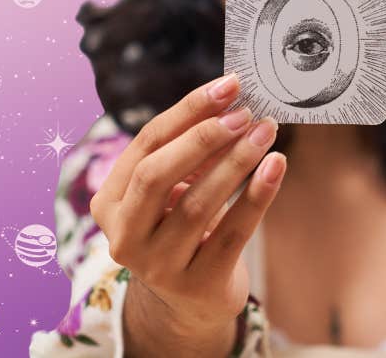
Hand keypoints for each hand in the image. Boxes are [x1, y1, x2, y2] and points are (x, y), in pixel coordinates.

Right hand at [90, 74, 286, 356]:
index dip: (188, 111)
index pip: (146, 144)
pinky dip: (257, 196)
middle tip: (244, 113)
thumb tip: (231, 101)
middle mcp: (124, 236)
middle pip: (157, 174)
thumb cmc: (182, 227)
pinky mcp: (197, 285)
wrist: (191, 300)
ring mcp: (158, 266)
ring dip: (236, 162)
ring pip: (197, 204)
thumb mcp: (173, 190)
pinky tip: (276, 166)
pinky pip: (232, 233)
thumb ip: (190, 151)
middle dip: (203, 138)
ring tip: (266, 132)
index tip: (228, 85)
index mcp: (109, 203)